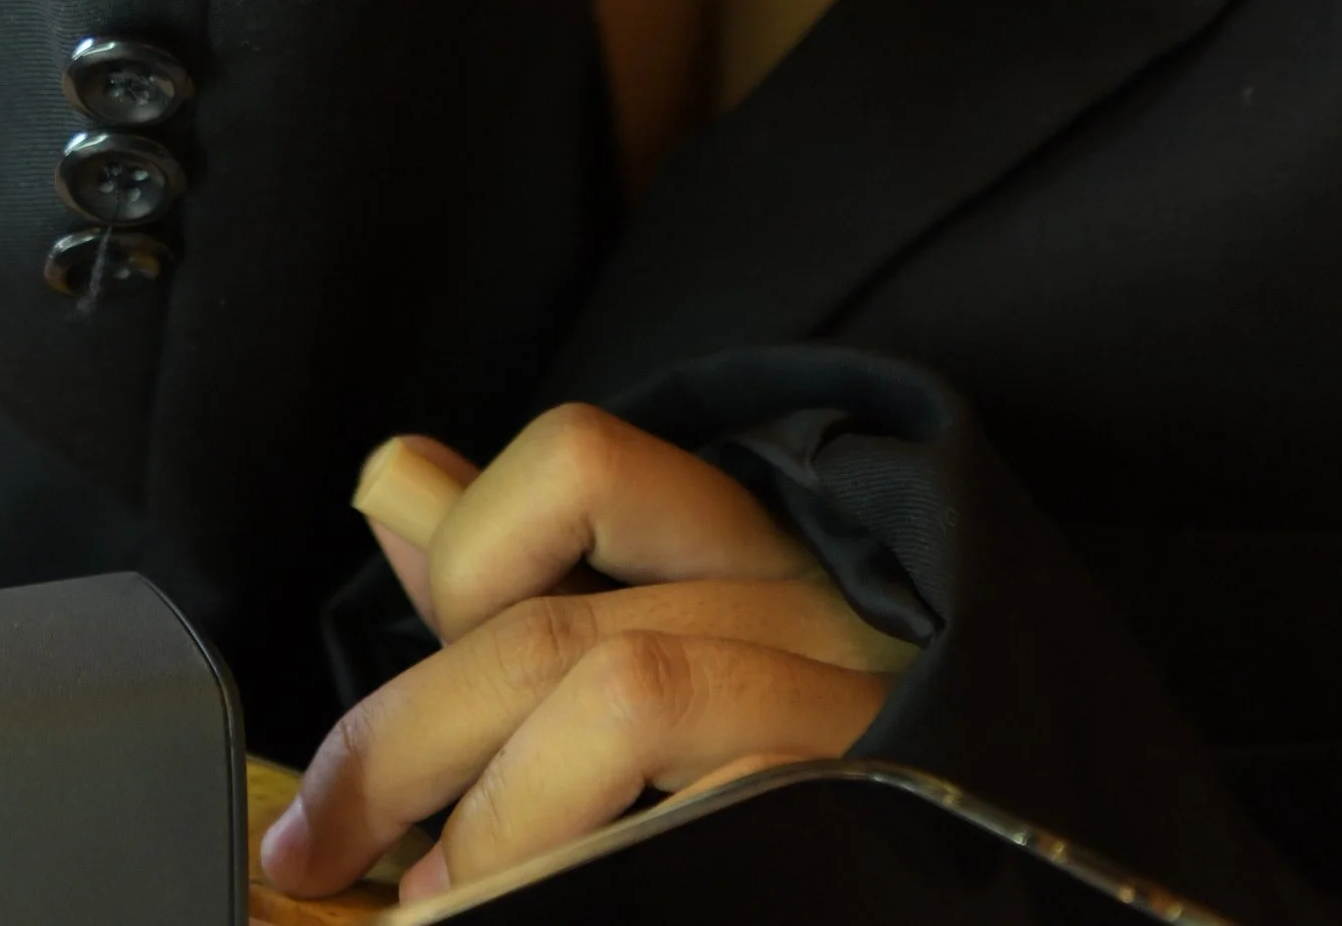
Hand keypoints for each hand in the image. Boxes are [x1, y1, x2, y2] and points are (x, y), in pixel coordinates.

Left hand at [261, 406, 914, 903]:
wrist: (1025, 875)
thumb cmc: (812, 763)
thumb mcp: (678, 634)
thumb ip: (529, 569)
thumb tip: (389, 480)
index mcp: (758, 547)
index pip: (581, 461)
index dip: (463, 554)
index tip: (414, 663)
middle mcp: (814, 607)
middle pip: (557, 626)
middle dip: (402, 744)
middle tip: (316, 847)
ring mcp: (852, 719)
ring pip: (627, 699)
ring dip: (495, 828)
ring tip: (432, 908)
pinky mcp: (866, 821)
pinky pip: (698, 826)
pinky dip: (583, 874)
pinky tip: (541, 917)